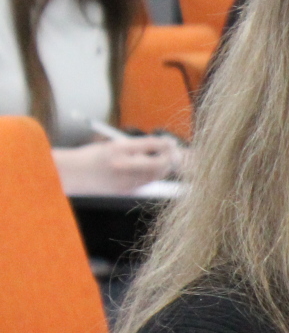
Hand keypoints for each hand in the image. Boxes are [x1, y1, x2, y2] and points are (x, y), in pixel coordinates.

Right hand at [52, 137, 176, 195]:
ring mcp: (124, 180)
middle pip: (158, 163)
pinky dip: (153, 176)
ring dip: (164, 167)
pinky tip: (153, 170)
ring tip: (166, 160)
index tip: (171, 141)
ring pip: (154, 175)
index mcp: (118, 150)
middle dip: (169, 158)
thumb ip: (134, 147)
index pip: (151, 145)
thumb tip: (159, 146)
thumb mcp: (112, 146)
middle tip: (173, 152)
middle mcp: (122, 165)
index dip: (165, 143)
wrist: (71, 175)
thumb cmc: (92, 157)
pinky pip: (146, 183)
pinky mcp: (124, 191)